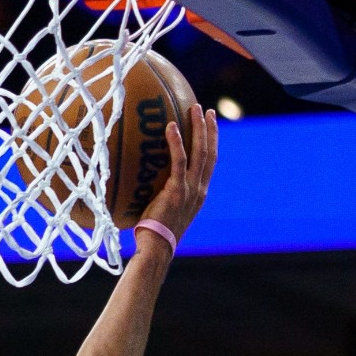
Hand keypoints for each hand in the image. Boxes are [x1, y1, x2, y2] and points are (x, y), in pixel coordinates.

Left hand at [139, 103, 217, 242]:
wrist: (157, 247)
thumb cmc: (154, 233)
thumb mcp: (163, 210)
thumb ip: (162, 194)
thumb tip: (143, 181)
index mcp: (199, 193)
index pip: (210, 163)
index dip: (212, 143)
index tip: (209, 126)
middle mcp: (199, 189)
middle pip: (210, 152)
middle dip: (209, 129)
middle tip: (204, 110)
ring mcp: (191, 189)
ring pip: (200, 152)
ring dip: (198, 128)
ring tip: (194, 109)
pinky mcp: (177, 190)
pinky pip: (179, 161)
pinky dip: (176, 142)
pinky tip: (171, 126)